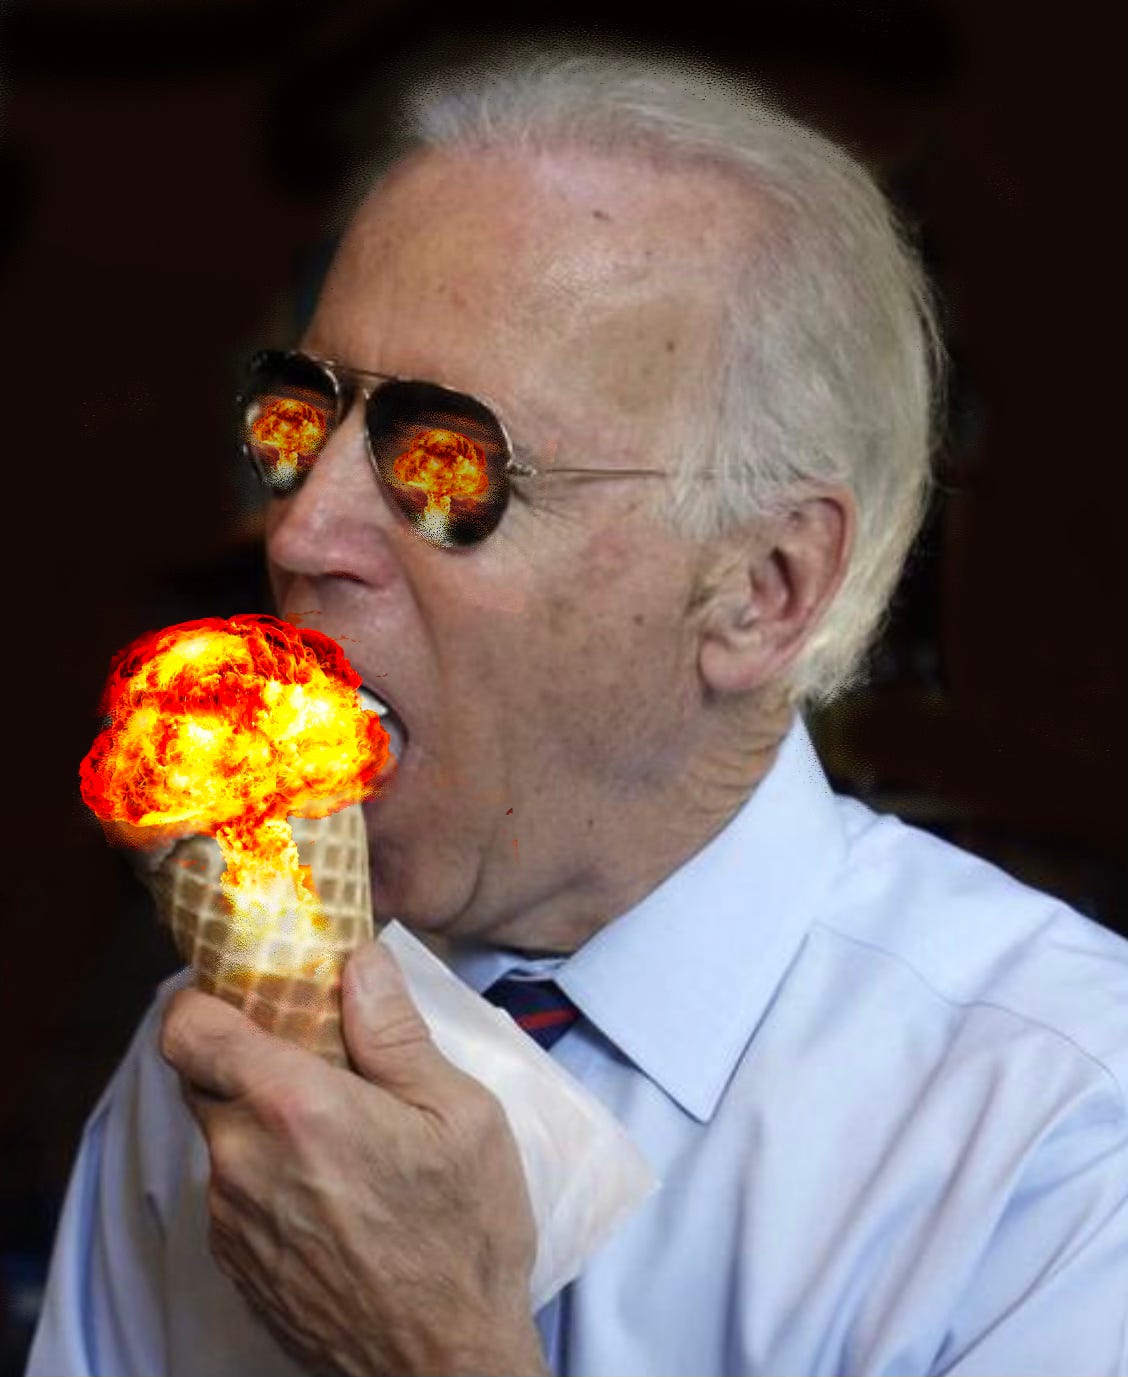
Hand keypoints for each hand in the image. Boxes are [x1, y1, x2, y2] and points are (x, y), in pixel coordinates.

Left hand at [160, 942, 548, 1375]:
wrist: (441, 1367)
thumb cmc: (464, 1237)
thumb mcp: (460, 1115)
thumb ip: (395, 1032)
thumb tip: (359, 960)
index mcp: (294, 1108)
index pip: (187, 1029)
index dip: (203, 998)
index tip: (247, 991)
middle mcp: (241, 1161)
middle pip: (201, 1077)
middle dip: (246, 1056)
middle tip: (315, 1056)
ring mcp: (231, 1220)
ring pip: (222, 1137)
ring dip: (262, 1120)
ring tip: (341, 1134)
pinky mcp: (236, 1265)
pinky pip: (233, 1192)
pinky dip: (268, 1174)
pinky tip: (336, 1192)